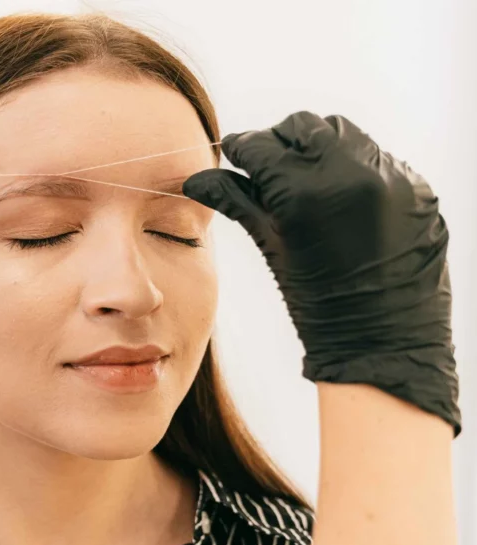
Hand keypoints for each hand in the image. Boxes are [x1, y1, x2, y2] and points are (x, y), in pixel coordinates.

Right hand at [182, 111, 458, 433]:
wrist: (383, 344)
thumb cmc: (319, 306)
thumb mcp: (272, 248)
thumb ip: (237, 202)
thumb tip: (197, 179)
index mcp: (306, 193)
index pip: (261, 145)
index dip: (240, 147)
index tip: (232, 152)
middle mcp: (354, 174)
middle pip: (304, 127)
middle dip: (279, 140)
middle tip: (267, 165)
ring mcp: (393, 179)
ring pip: (346, 134)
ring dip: (320, 148)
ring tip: (307, 178)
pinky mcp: (419, 189)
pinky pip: (379, 160)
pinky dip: (354, 169)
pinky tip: (343, 200)